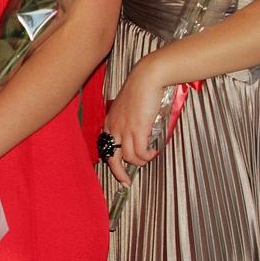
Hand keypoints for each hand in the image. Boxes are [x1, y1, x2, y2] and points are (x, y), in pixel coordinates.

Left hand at [102, 56, 164, 183]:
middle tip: (126, 182)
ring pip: (129, 157)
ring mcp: (125, 129)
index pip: (105, 146)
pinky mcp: (137, 129)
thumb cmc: (140, 90)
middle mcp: (114, 127)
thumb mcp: (128, 107)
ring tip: (149, 156)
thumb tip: (138, 133)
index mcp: (110, 122)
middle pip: (111, 157)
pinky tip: (153, 152)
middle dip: (119, 173)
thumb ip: (128, 120)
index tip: (119, 171)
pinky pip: (140, 152)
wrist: (146, 78)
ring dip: (140, 161)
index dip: (111, 161)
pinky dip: (147, 156)